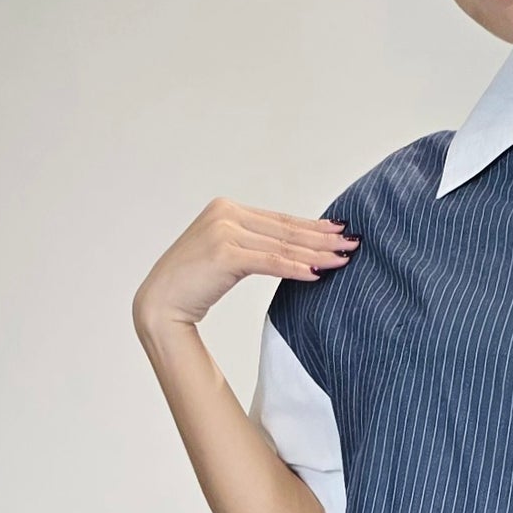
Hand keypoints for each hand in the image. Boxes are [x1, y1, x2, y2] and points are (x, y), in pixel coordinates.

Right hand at [132, 198, 356, 334]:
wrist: (159, 303)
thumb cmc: (192, 285)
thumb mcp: (226, 256)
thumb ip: (253, 245)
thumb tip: (293, 252)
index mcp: (226, 209)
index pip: (280, 220)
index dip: (312, 227)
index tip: (340, 231)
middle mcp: (225, 214)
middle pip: (285, 230)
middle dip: (322, 238)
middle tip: (353, 243)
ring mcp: (223, 231)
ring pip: (282, 245)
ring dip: (316, 253)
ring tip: (344, 258)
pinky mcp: (224, 253)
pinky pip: (270, 262)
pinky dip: (296, 268)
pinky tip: (318, 273)